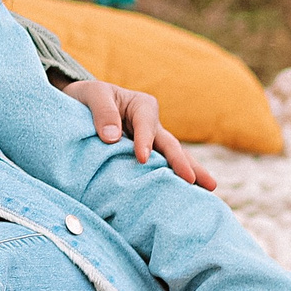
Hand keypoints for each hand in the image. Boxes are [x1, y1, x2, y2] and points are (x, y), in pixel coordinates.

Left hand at [64, 79, 217, 190]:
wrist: (82, 104)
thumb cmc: (89, 97)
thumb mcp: (93, 95)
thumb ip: (102, 112)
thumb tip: (112, 138)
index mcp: (143, 106)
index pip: (146, 124)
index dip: (145, 141)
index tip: (142, 159)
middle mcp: (152, 125)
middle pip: (169, 144)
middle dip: (182, 162)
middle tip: (193, 180)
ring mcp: (152, 143)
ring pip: (172, 158)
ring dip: (189, 172)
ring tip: (209, 188)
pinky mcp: (145, 157)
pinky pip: (160, 168)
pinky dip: (172, 180)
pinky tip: (188, 194)